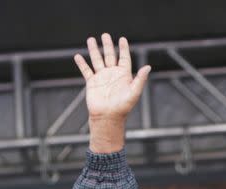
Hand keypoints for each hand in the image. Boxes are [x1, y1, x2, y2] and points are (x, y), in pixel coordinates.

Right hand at [74, 33, 150, 152]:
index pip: (124, 58)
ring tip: (91, 39)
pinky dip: (82, 63)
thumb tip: (148, 67)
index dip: (123, 49)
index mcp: (124, 75)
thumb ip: (140, 79)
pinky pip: (86, 70)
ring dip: (94, 50)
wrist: (108, 117)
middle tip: (105, 35)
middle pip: (110, 56)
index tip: (122, 39)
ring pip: (97, 60)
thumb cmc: (123, 107)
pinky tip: (78, 56)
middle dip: (108, 45)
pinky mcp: (92, 83)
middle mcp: (112, 74)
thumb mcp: (134, 92)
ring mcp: (102, 77)